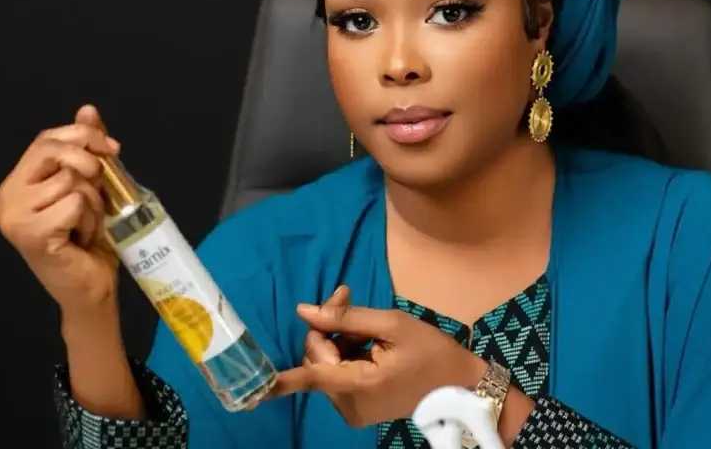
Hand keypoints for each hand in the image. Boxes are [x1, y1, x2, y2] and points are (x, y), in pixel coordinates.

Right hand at [0, 104, 121, 317]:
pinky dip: (89, 219)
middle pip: (53, 150)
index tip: (112, 148)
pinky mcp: (30, 233)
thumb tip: (88, 109)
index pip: (45, 139)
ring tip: (85, 225)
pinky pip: (74, 202)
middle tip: (103, 187)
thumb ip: (86, 150)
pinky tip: (80, 238)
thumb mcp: (90, 188)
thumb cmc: (88, 241)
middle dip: (90, 162)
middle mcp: (7, 198)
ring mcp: (14, 216)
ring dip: (92, 203)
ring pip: (71, 179)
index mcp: (16, 184)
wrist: (90, 287)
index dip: (82, 135)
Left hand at [275, 298, 486, 427]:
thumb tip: (304, 310)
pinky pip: (338, 378)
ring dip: (338, 341)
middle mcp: (349, 404)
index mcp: (358, 384)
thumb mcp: (392, 324)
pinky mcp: (358, 411)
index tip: (251, 393)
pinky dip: (346, 357)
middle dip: (328, 330)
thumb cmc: (430, 351)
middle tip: (347, 297)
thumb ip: (346, 317)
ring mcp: (353, 411)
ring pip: (326, 368)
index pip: (310, 376)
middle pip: (317, 361)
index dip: (279, 380)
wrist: (459, 386)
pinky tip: (368, 344)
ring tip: (367, 324)